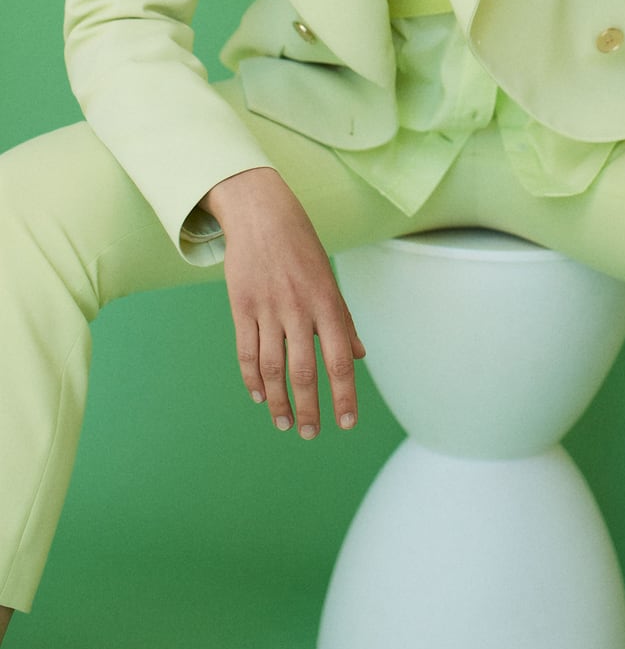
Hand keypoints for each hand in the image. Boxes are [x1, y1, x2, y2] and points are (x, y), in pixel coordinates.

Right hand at [201, 168, 364, 437]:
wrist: (262, 214)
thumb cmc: (302, 248)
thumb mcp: (329, 279)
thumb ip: (343, 321)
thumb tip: (359, 357)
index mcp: (327, 303)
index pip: (340, 360)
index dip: (344, 395)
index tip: (347, 423)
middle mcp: (299, 308)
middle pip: (304, 372)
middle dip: (310, 408)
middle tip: (311, 434)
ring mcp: (267, 308)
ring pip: (272, 369)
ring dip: (278, 402)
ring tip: (285, 423)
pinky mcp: (241, 307)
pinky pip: (246, 352)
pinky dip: (252, 379)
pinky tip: (258, 396)